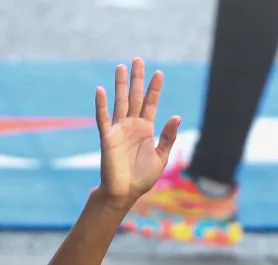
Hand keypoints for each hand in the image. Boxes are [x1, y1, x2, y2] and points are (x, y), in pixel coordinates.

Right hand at [94, 58, 180, 205]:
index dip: (155, 89)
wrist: (125, 193)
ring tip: (121, 67)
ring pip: (120, 102)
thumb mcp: (161, 157)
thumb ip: (168, 137)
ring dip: (121, 85)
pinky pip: (103, 118)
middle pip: (135, 97)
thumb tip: (176, 116)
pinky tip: (101, 90)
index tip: (159, 73)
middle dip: (137, 79)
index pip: (151, 104)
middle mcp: (132, 125)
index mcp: (145, 129)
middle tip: (138, 60)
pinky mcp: (107, 137)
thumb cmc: (142, 177)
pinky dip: (101, 105)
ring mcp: (119, 130)